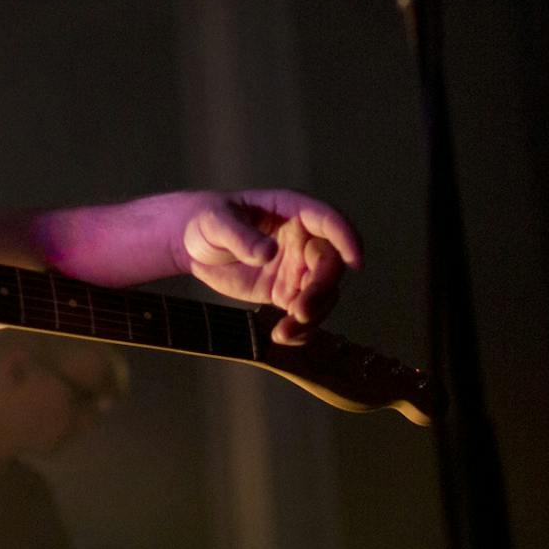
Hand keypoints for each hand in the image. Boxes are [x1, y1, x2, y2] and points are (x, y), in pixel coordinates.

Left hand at [177, 189, 362, 345]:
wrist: (192, 245)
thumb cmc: (206, 221)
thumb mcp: (217, 223)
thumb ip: (241, 237)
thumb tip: (268, 253)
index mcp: (292, 211)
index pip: (329, 221)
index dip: (346, 239)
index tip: (356, 262)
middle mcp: (303, 239)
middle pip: (330, 264)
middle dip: (321, 290)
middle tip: (298, 312)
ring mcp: (297, 267)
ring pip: (323, 293)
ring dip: (312, 315)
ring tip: (284, 332)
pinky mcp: (286, 292)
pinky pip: (304, 312)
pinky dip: (300, 328)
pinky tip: (281, 336)